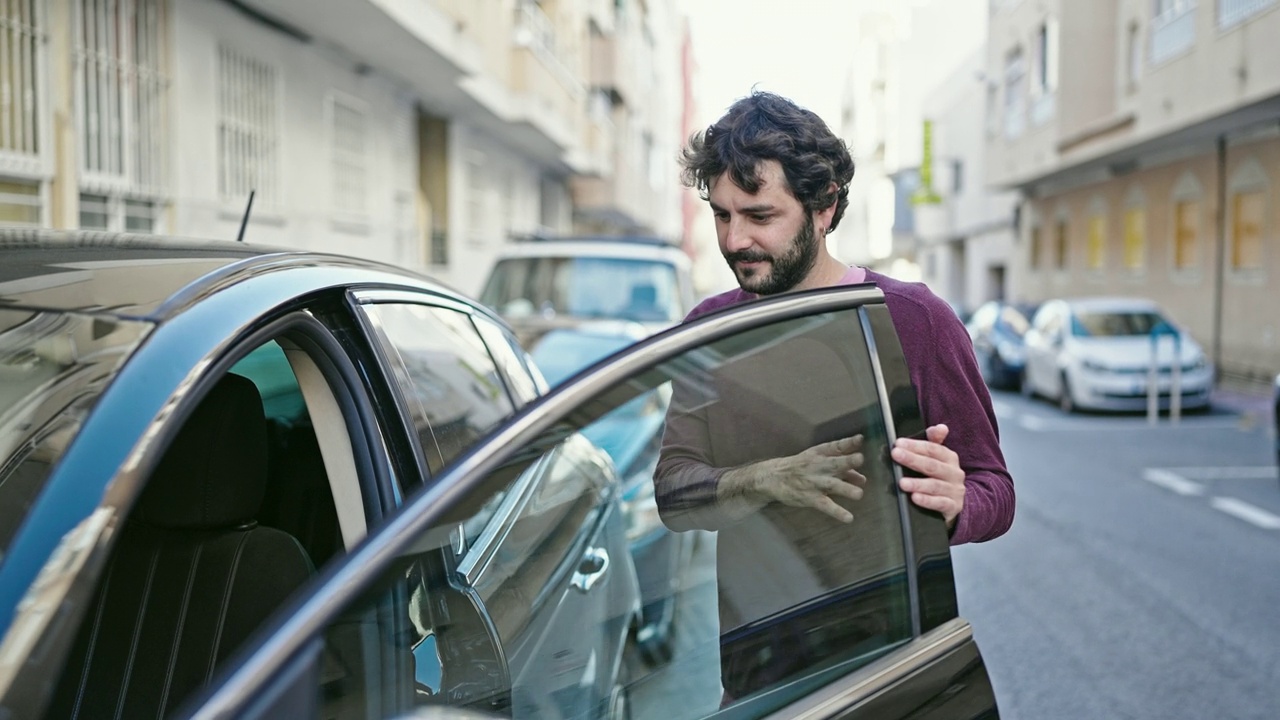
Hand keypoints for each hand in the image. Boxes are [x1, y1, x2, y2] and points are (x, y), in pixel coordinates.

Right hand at [720, 435, 866, 522]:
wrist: (773, 477)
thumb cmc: (801, 467)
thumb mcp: (818, 460)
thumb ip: (841, 468)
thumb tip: (862, 479)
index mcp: (820, 454)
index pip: (836, 446)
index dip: (848, 442)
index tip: (859, 439)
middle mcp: (818, 466)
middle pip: (835, 463)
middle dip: (847, 461)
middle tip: (860, 458)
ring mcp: (814, 482)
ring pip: (832, 485)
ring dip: (845, 489)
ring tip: (859, 494)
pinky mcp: (810, 498)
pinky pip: (825, 505)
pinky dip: (837, 512)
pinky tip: (848, 518)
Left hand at [892, 424, 964, 527]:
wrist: (956, 503)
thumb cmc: (941, 477)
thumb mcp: (939, 459)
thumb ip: (935, 442)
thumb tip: (941, 427)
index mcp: (950, 458)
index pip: (933, 449)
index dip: (915, 445)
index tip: (898, 443)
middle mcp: (954, 473)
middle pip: (932, 465)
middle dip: (913, 459)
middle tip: (895, 455)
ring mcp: (955, 490)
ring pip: (935, 486)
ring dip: (918, 483)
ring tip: (902, 483)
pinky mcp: (954, 506)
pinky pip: (940, 503)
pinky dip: (927, 501)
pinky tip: (915, 498)